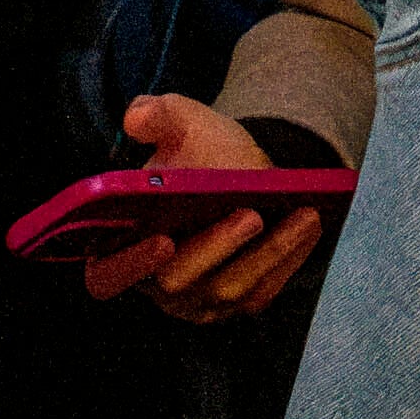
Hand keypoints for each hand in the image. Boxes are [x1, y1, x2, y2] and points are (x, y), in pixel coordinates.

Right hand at [69, 90, 335, 322]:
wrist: (239, 175)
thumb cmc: (202, 154)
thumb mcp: (182, 124)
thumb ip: (157, 115)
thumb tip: (137, 117)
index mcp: (121, 246)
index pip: (108, 274)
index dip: (131, 264)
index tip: (163, 239)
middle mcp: (154, 283)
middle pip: (178, 281)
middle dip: (216, 247)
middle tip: (251, 214)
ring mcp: (196, 301)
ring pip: (228, 290)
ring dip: (268, 253)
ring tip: (302, 215)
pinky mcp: (234, 304)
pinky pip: (261, 291)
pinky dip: (288, 260)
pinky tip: (310, 227)